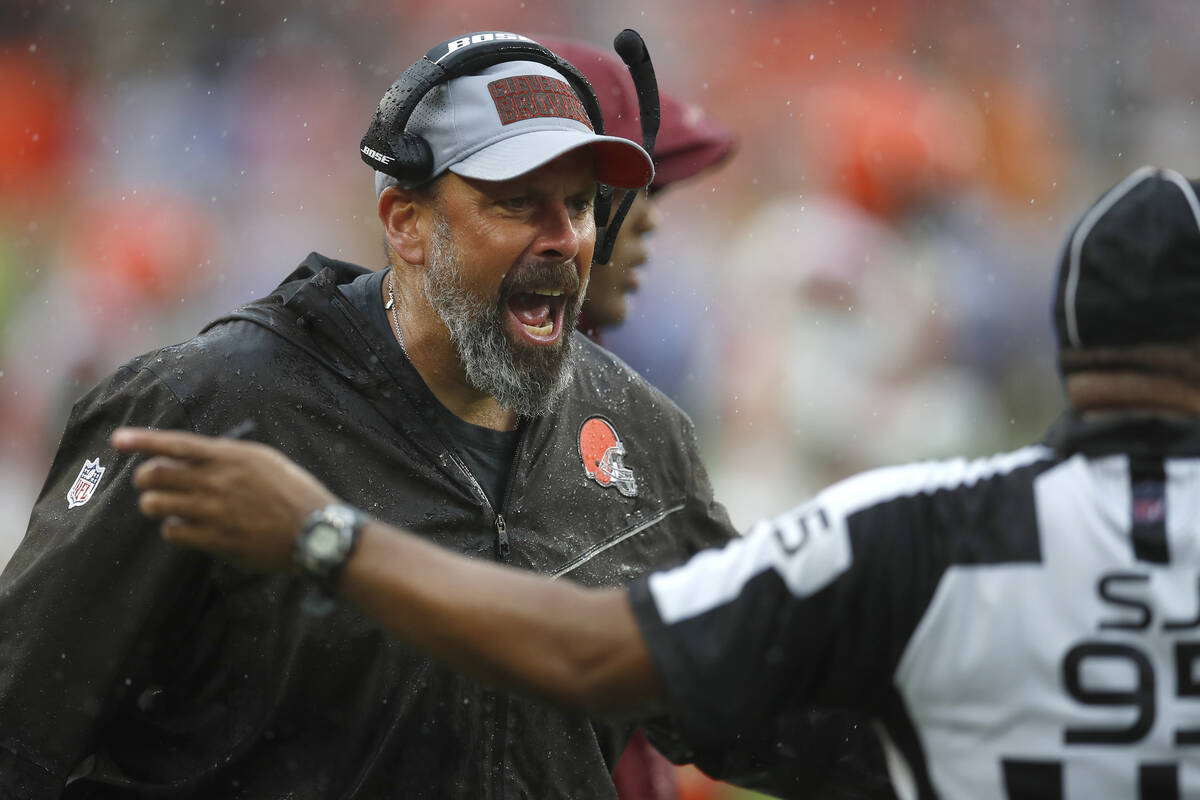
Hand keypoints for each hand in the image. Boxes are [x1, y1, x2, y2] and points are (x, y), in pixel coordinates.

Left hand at [111, 427, 337, 571]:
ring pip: (156, 504)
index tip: (117, 440)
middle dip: (145, 478)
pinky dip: (172, 528)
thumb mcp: (265, 460)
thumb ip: (227, 456)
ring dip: (155, 504)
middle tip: (151, 483)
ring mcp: (214, 512)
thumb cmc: (293, 493)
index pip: (176, 443)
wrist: (315, 532)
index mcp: (231, 456)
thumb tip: (190, 456)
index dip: (143, 440)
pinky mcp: (215, 540)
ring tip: (167, 506)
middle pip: (155, 474)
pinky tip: (185, 526)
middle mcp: (218, 481)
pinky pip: (172, 532)